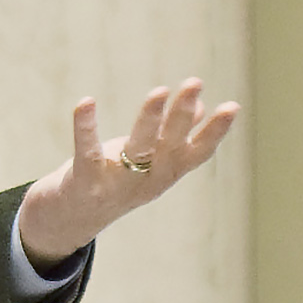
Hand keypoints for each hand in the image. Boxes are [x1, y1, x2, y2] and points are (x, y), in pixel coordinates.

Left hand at [17, 78, 238, 268]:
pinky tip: (86, 102)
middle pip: (169, 145)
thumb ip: (173, 137)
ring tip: (159, 91)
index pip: (197, 152)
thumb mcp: (149, 161)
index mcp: (166, 174)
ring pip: (137, 149)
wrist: (69, 220)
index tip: (233, 106)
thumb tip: (200, 107)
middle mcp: (146, 181)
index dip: (215, 132)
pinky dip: (86, 126)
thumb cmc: (114, 180)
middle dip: (181, 115)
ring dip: (149, 119)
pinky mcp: (85, 181)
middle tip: (194, 83)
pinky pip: (87, 151)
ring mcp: (116, 183)